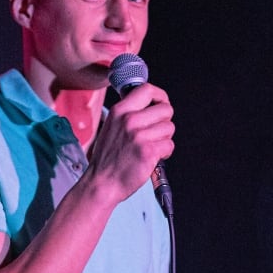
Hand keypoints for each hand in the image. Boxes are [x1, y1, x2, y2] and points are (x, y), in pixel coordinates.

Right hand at [85, 82, 174, 204]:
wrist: (102, 183)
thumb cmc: (108, 158)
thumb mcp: (111, 126)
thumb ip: (128, 113)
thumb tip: (150, 105)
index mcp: (119, 111)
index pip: (146, 89)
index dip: (160, 96)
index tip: (161, 103)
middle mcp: (129, 120)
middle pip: (165, 108)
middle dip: (165, 121)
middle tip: (156, 132)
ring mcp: (139, 135)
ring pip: (169, 127)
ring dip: (164, 138)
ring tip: (151, 146)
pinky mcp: (148, 151)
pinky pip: (169, 145)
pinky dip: (165, 153)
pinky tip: (153, 157)